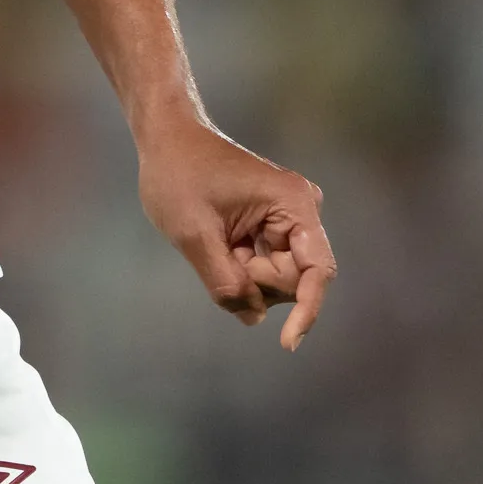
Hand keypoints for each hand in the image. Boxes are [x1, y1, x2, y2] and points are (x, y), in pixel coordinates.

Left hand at [136, 120, 336, 350]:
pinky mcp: (271, 225)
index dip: (306, 311)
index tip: (287, 344)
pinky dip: (238, 266)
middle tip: (216, 252)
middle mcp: (300, 211)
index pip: (317, 271)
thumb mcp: (193, 233)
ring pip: (276, 277)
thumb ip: (225, 281)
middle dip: (254, 281)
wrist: (165, 139)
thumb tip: (254, 318)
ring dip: (243, 274)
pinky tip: (217, 244)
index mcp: (293, 204)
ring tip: (213, 241)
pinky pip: (263, 265)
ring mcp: (286, 218)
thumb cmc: (176, 175)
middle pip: (292, 279)